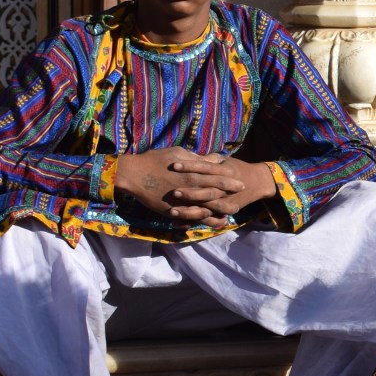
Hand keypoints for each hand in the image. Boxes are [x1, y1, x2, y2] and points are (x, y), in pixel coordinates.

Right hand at [112, 148, 272, 224]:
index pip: (218, 177)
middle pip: (216, 194)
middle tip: (241, 199)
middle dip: (231, 196)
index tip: (241, 182)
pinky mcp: (173, 211)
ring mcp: (182, 201)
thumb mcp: (179, 153)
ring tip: (232, 213)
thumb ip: (198, 158)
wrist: (134, 174)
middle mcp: (191, 188)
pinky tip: (212, 221)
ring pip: (207, 209)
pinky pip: (192, 218)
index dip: (231, 181)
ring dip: (221, 211)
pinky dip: (204, 220)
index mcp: (193, 173)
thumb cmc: (156, 160)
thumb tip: (214, 159)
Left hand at [162, 154, 276, 223]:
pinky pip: (208, 220)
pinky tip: (178, 223)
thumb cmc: (237, 169)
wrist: (258, 183)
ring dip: (189, 211)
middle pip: (207, 192)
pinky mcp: (224, 213)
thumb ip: (210, 158)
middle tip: (173, 192)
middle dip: (190, 193)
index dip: (191, 166)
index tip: (174, 165)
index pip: (206, 168)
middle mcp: (226, 189)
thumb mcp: (226, 160)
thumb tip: (190, 154)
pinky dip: (193, 222)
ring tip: (172, 211)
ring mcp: (225, 202)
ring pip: (207, 209)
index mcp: (226, 172)